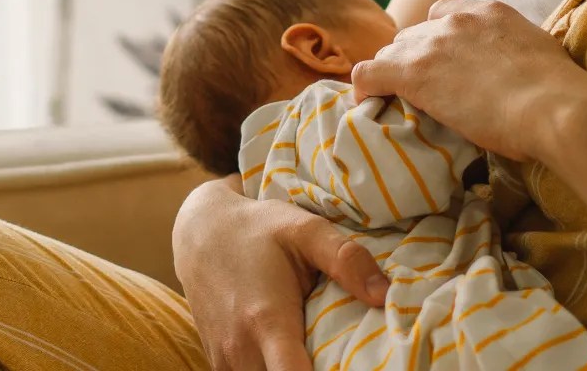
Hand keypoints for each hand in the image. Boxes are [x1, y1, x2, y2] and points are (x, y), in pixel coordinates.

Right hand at [172, 175, 389, 369]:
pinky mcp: (218, 364)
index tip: (344, 368)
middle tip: (342, 359)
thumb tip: (386, 296)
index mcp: (267, 320)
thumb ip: (346, 259)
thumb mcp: (304, 229)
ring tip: (320, 358)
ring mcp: (225, 360)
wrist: (200, 233)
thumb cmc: (259, 229)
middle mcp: (240, 349)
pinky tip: (295, 357)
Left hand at [350, 0, 586, 161]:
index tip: (440, 64)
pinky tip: (367, 104)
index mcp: (488, 11)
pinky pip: (369, 72)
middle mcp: (456, 20)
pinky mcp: (413, 73)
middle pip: (413, 34)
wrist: (554, 107)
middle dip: (413, 58)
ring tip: (397, 102)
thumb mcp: (537, 56)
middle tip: (422, 90)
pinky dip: (365, 87)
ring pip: (391, 53)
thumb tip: (515, 75)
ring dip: (393, 74)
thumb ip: (515, 53)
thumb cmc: (560, 95)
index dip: (436, 40)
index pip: (442, 14)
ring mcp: (432, 44)